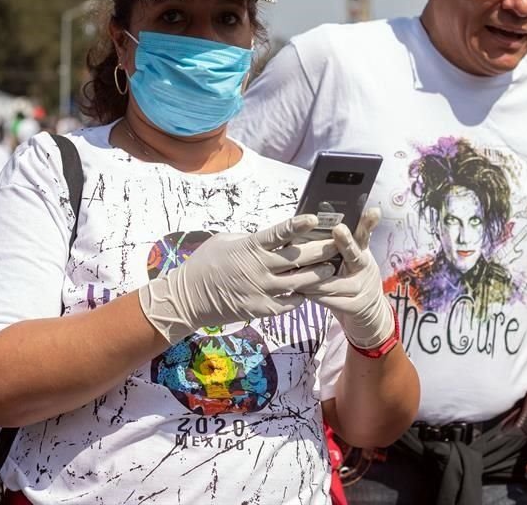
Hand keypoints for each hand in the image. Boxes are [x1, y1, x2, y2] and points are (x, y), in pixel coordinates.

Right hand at [138, 214, 339, 343]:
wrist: (190, 297)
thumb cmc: (205, 263)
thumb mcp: (225, 241)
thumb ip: (250, 238)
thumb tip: (271, 236)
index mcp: (249, 247)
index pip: (279, 233)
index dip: (299, 225)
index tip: (316, 218)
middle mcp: (259, 268)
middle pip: (298, 258)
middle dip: (320, 250)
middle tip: (337, 244)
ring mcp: (262, 290)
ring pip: (300, 282)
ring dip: (318, 275)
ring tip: (332, 269)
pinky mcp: (261, 308)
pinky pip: (289, 303)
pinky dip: (301, 296)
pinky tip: (308, 291)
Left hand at [298, 209, 394, 350]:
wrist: (368, 312)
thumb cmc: (349, 277)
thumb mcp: (350, 259)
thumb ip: (337, 245)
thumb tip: (309, 224)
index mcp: (362, 251)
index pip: (365, 234)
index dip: (368, 223)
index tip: (372, 211)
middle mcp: (364, 267)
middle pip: (355, 253)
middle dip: (346, 241)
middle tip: (339, 229)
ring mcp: (361, 287)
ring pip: (335, 280)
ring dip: (314, 276)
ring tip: (297, 269)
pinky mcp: (355, 306)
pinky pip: (330, 300)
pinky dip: (313, 295)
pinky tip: (301, 290)